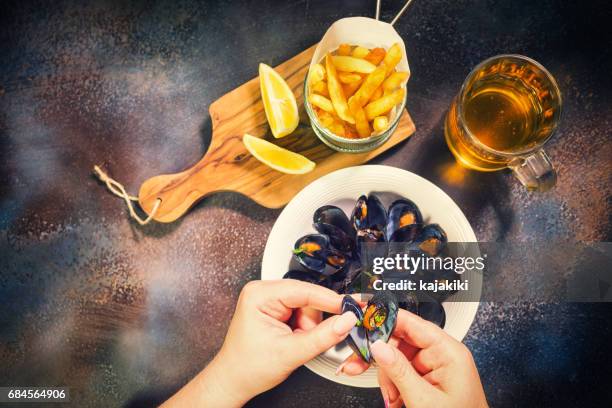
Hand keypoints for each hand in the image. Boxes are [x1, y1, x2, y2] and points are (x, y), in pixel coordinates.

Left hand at [162, 279, 356, 406]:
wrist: (234, 380)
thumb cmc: (249, 367)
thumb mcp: (291, 353)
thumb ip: (323, 336)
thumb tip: (346, 320)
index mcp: (260, 295)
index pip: (304, 290)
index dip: (331, 299)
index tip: (352, 306)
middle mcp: (263, 291)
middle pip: (308, 298)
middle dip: (313, 322)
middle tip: (307, 339)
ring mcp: (269, 299)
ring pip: (307, 306)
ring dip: (309, 327)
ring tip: (294, 343)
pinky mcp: (275, 308)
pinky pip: (302, 312)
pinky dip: (304, 328)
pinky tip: (294, 339)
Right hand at [339, 309, 486, 407]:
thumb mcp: (423, 400)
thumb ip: (399, 371)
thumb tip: (378, 346)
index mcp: (449, 352)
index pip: (413, 323)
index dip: (387, 320)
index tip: (365, 322)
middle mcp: (444, 355)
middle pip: (401, 342)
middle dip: (384, 360)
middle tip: (364, 369)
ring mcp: (436, 368)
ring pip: (398, 359)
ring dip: (389, 379)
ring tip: (392, 399)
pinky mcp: (430, 380)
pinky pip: (403, 373)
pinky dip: (394, 386)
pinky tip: (396, 399)